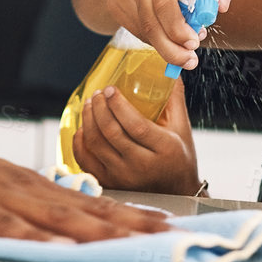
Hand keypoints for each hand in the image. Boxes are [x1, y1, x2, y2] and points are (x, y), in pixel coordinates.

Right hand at [0, 131, 172, 241]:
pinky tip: (56, 247)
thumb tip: (48, 226)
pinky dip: (32, 236)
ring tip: (127, 241)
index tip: (158, 221)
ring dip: (92, 229)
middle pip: (78, 205)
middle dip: (123, 220)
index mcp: (19, 179)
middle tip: (162, 232)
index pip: (81, 198)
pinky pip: (2, 223)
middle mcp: (13, 181)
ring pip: (50, 213)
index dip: (122, 211)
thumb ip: (13, 203)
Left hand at [71, 78, 201, 194]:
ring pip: (96, 145)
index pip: (136, 125)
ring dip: (88, 121)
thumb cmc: (179, 156)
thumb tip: (170, 68)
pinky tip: (83, 128)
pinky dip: (80, 142)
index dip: (119, 105)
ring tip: (90, 105)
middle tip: (97, 94)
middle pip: (112, 134)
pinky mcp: (111, 184)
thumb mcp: (182, 128)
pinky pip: (86, 161)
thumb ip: (174, 98)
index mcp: (164, 149)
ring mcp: (125, 178)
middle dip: (99, 109)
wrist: (176, 192)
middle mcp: (143, 166)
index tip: (110, 89)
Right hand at [92, 0, 239, 69]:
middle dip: (172, 48)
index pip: (165, 2)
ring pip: (143, 29)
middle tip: (189, 60)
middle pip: (152, 22)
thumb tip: (221, 7)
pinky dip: (152, 38)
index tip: (194, 42)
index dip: (178, 28)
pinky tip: (164, 34)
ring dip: (164, 46)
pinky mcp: (114, 1)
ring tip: (182, 53)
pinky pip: (135, 29)